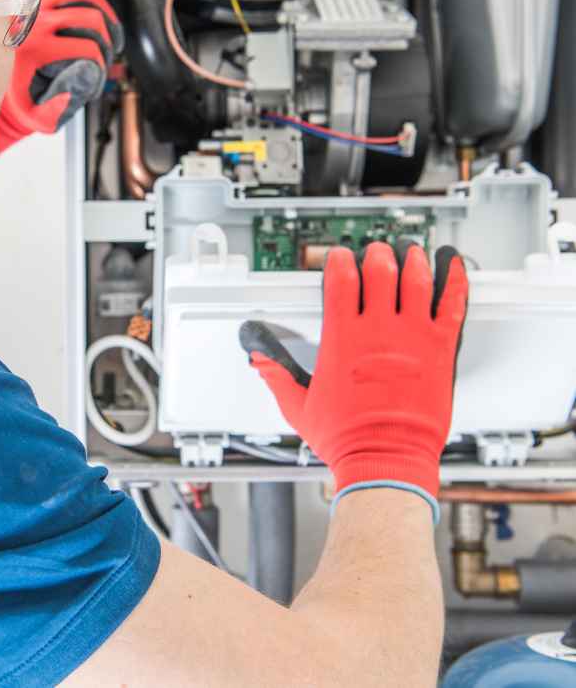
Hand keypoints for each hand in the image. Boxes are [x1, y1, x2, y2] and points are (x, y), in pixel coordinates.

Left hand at [0, 0, 123, 155]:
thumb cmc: (14, 92)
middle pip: (90, 17)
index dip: (102, 62)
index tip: (101, 71)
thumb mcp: (31, 112)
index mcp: (36, 48)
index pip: (87, 48)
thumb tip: (73, 95)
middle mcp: (35, 20)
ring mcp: (35, 1)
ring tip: (109, 28)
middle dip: (107, 38)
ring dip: (103, 9)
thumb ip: (53, 112)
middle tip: (109, 52)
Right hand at [239, 241, 468, 519]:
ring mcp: (412, 338)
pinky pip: (452, 305)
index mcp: (343, 340)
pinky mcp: (440, 351)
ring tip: (409, 252)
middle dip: (376, 255)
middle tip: (376, 252)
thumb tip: (260, 360)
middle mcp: (378, 332)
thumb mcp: (298, 407)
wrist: (386, 461)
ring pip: (415, 280)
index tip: (339, 257)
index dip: (339, 261)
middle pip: (379, 271)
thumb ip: (277, 377)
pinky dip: (454, 281)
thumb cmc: (347, 439)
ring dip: (412, 260)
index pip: (341, 280)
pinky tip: (452, 266)